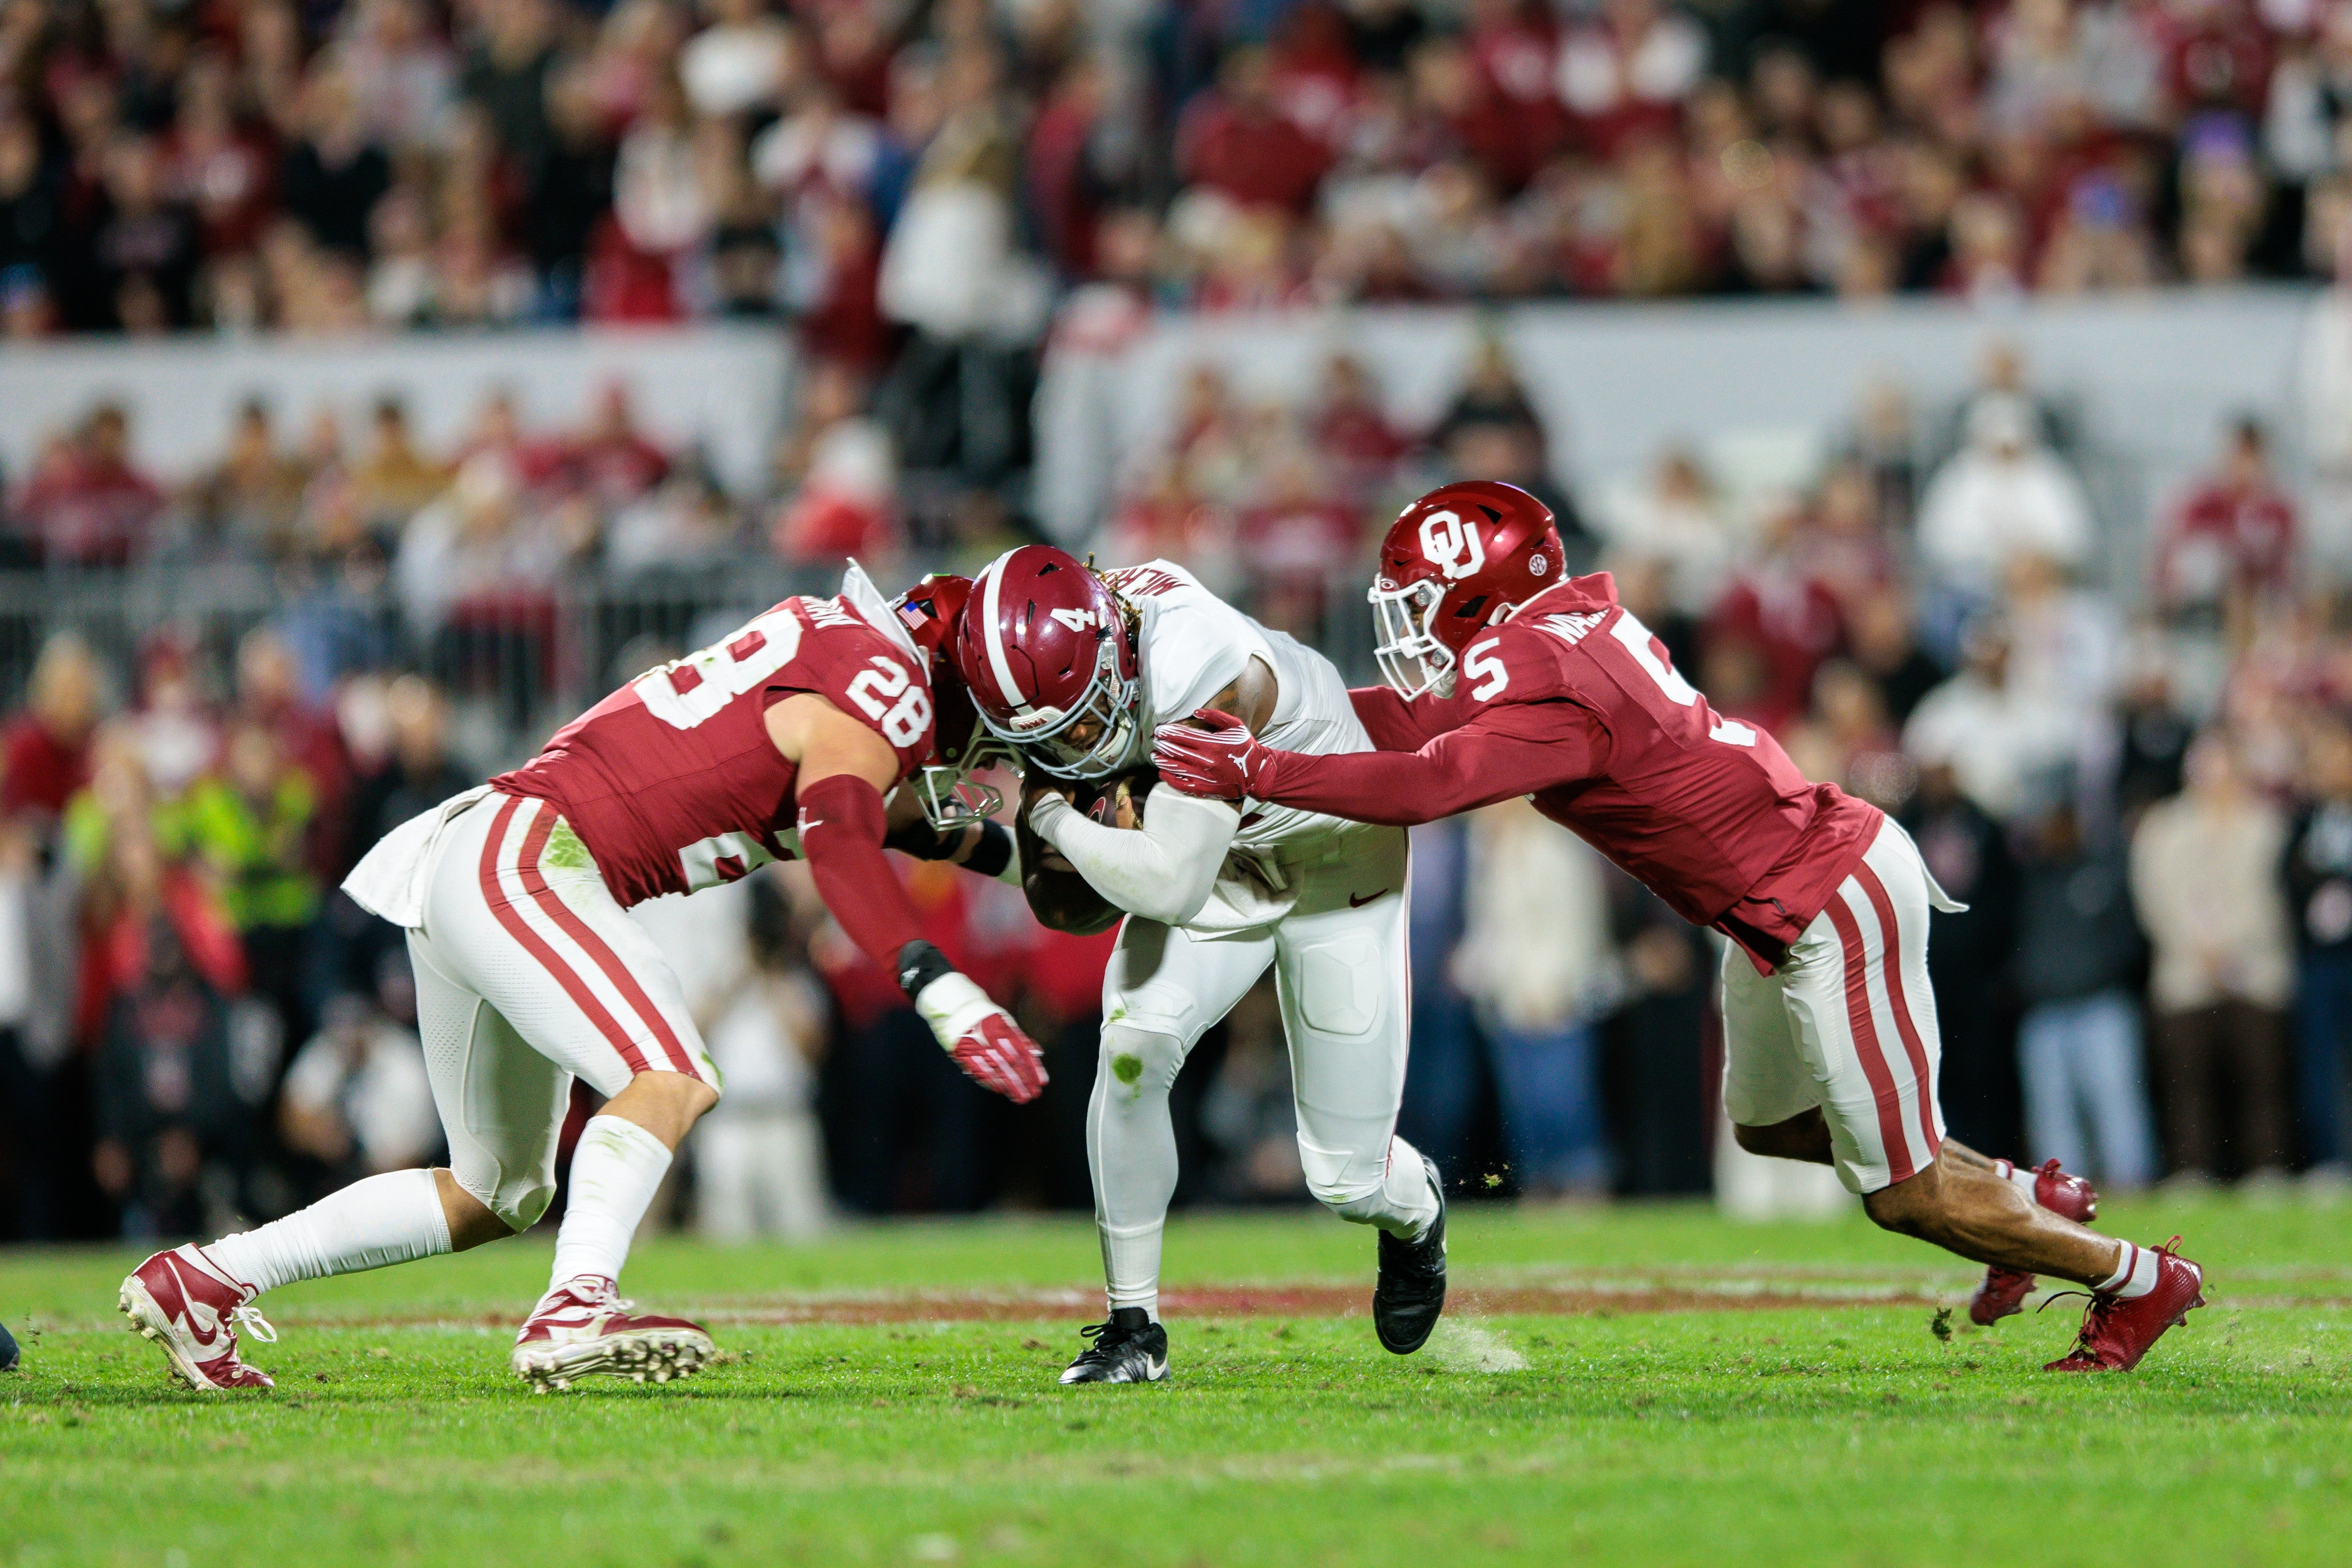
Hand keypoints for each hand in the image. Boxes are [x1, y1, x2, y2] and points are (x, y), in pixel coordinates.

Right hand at [912, 970, 1048, 1102]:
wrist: (953, 1005)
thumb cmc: (983, 1015)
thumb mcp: (1004, 1021)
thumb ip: (1019, 1038)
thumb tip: (1036, 1052)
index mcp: (1004, 1027)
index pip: (1023, 1051)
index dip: (1034, 1067)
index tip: (1042, 1081)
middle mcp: (992, 1036)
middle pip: (1012, 1062)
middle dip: (1024, 1080)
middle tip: (1033, 1095)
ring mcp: (977, 1044)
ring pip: (997, 1068)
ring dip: (1009, 1084)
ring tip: (1019, 1097)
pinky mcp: (963, 1051)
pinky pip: (977, 1068)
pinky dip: (989, 1079)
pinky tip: (998, 1089)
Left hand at [1150, 708, 1273, 800]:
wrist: (1257, 772)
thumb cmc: (1245, 747)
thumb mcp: (1235, 726)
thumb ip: (1215, 716)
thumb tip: (1195, 711)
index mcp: (1212, 744)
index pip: (1182, 736)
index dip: (1168, 732)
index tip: (1159, 730)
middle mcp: (1206, 761)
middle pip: (1176, 751)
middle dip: (1162, 745)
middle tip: (1155, 741)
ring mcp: (1204, 777)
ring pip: (1176, 768)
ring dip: (1162, 761)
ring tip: (1155, 756)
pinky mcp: (1205, 789)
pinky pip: (1182, 785)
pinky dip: (1170, 779)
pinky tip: (1163, 773)